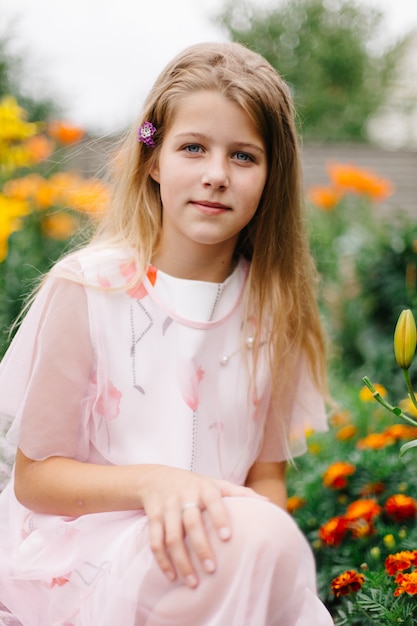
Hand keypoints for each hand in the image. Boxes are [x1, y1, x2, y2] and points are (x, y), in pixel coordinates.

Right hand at [139, 465, 264, 587]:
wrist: (156, 478)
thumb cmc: (195, 485)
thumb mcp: (215, 484)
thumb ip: (240, 493)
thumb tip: (268, 503)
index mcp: (204, 488)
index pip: (214, 502)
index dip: (220, 518)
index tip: (228, 537)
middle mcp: (185, 496)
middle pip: (191, 523)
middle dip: (201, 547)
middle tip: (212, 570)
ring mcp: (167, 507)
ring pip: (171, 536)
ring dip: (181, 560)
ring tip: (192, 581)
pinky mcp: (153, 517)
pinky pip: (156, 541)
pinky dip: (162, 560)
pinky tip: (171, 576)